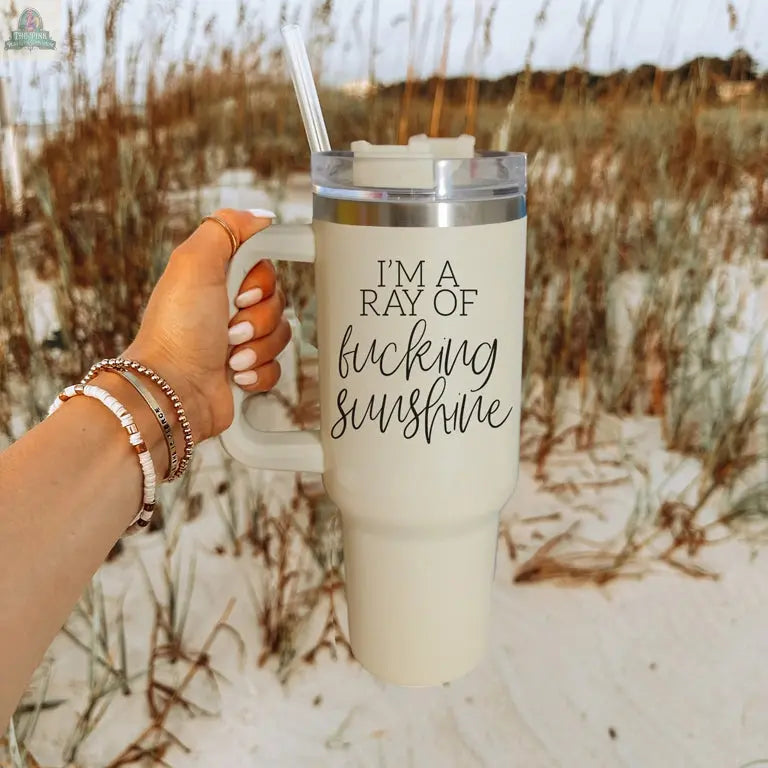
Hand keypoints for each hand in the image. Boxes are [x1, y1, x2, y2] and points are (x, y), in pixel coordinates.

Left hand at [124, 209, 288, 442]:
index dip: (261, 283)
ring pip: (281, 335)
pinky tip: (235, 375)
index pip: (266, 268)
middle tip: (229, 330)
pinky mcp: (248, 371)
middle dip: (258, 319)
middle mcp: (228, 307)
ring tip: (230, 357)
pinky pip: (278, 366)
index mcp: (216, 278)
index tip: (240, 294)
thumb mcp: (193, 263)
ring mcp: (239, 341)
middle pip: (278, 302)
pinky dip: (259, 372)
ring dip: (258, 348)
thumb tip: (261, 216)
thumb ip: (225, 228)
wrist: (172, 391)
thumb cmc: (178, 329)